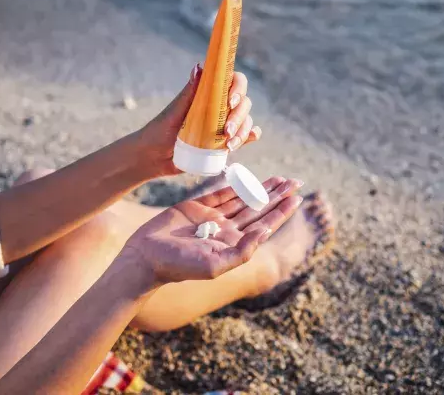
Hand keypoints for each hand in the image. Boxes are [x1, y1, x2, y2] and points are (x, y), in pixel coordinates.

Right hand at [121, 177, 302, 283]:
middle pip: (258, 208)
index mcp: (233, 245)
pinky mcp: (196, 206)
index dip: (281, 211)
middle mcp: (225, 230)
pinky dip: (234, 183)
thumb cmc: (179, 266)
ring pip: (242, 198)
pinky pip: (220, 192)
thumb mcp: (215, 264)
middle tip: (296, 181)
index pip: (264, 224)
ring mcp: (211, 217)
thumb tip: (265, 231)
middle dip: (277, 196)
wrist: (147, 256)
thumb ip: (242, 251)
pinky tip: (249, 176)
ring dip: (261, 187)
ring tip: (280, 178)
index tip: (297, 198)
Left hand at [138, 63, 261, 175]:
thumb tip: (199, 66)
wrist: (153, 158)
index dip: (238, 88)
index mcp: (207, 94)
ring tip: (229, 145)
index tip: (230, 102)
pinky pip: (245, 135)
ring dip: (243, 131)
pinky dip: (250, 135)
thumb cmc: (160, 130)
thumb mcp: (174, 111)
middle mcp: (219, 106)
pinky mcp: (224, 142)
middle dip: (239, 116)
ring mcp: (223, 124)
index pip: (232, 81)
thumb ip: (189, 92)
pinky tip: (250, 137)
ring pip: (245, 120)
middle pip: (243, 102)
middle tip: (226, 131)